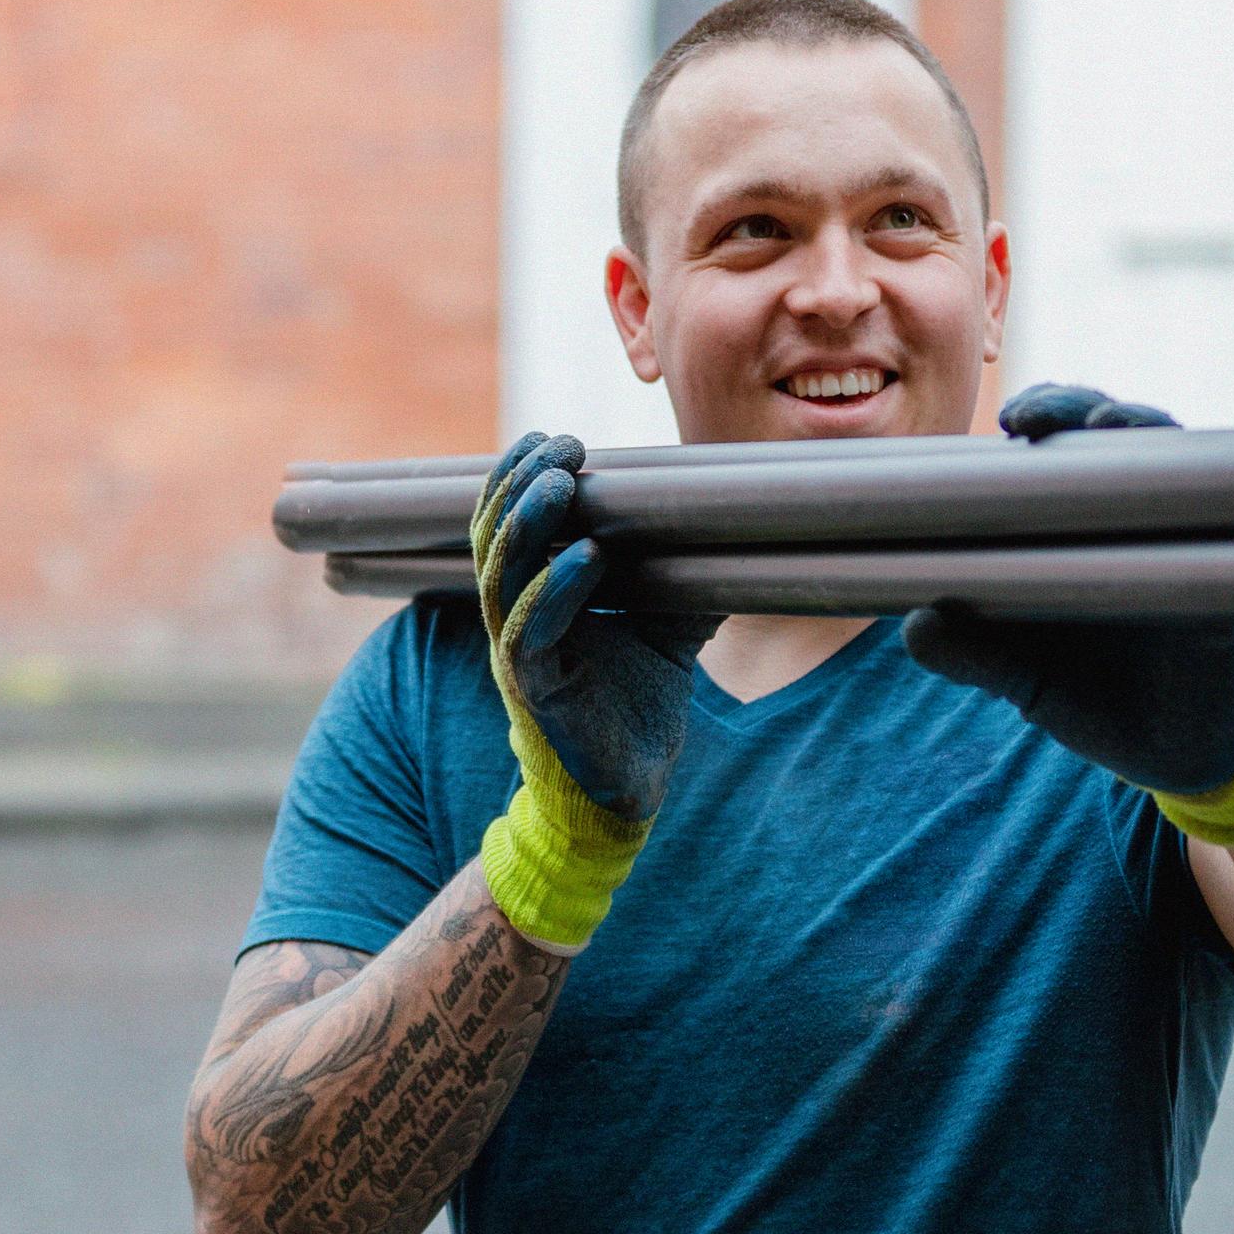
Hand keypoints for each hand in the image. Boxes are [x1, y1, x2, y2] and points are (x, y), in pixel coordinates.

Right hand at [471, 433, 719, 946]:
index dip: (520, 477)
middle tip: (560, 442)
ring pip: (502, 576)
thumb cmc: (634, 713)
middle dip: (521, 483)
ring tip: (562, 482)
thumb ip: (687, 583)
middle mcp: (515, 619)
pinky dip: (558, 589)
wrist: (621, 797)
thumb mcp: (668, 632)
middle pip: (496, 535)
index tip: (552, 435)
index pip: (510, 524)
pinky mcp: (536, 691)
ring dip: (530, 524)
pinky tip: (586, 556)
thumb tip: (737, 537)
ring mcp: (519, 655)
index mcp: (535, 598)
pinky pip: (531, 631)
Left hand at [903, 384, 1233, 841]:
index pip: (1067, 456)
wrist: (1172, 761)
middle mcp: (1138, 529)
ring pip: (1174, 466)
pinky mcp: (1224, 596)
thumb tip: (913, 623)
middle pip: (1116, 439)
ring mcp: (1186, 552)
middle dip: (1077, 408)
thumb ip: (970, 651)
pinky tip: (1178, 508)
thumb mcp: (1025, 677)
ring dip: (1144, 432)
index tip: (1008, 422)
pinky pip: (1225, 541)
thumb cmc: (1098, 703)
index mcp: (1087, 537)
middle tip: (1031, 417)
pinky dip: (1201, 517)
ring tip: (1106, 420)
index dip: (1046, 420)